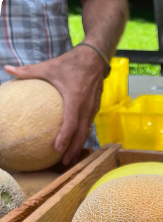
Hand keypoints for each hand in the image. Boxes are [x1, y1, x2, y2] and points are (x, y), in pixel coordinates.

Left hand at [4, 45, 104, 165]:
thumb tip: (7, 70)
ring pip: (87, 132)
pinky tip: (75, 141)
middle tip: (65, 163)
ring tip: (70, 157)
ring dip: (79, 145)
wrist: (95, 58)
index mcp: (75, 99)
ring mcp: (93, 109)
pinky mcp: (96, 108)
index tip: (56, 149)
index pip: (71, 124)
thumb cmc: (72, 63)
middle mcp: (86, 107)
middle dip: (73, 150)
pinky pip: (89, 125)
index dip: (64, 138)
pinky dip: (82, 136)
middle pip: (81, 134)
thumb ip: (28, 71)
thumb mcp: (49, 67)